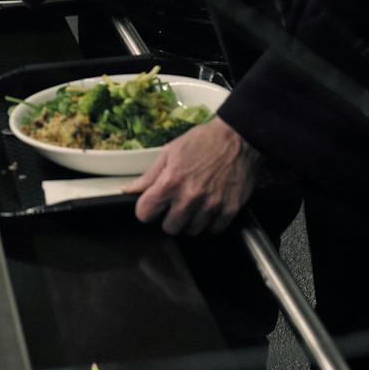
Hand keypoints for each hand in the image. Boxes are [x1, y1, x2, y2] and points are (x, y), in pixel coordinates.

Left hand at [125, 118, 258, 234]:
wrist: (238, 138)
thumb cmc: (202, 142)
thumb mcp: (170, 153)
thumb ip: (149, 176)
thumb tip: (129, 190)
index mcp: (171, 181)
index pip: (145, 213)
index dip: (146, 209)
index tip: (151, 205)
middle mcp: (190, 197)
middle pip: (169, 227)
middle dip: (168, 218)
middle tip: (174, 205)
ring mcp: (212, 205)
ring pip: (192, 231)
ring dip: (189, 221)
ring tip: (193, 206)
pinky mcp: (230, 209)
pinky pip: (214, 229)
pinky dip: (209, 222)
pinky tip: (208, 209)